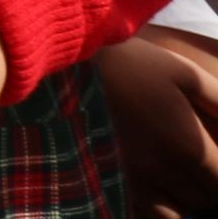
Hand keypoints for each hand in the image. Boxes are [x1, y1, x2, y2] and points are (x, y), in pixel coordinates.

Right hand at [99, 27, 217, 218]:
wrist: (66, 66)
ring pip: (177, 212)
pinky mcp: (109, 182)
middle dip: (211, 184)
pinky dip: (160, 207)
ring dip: (187, 199)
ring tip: (184, 177)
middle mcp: (164, 173)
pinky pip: (145, 214)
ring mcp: (134, 181)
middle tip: (204, 163)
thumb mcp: (184, 74)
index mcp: (190, 147)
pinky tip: (159, 188)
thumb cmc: (131, 65)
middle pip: (206, 199)